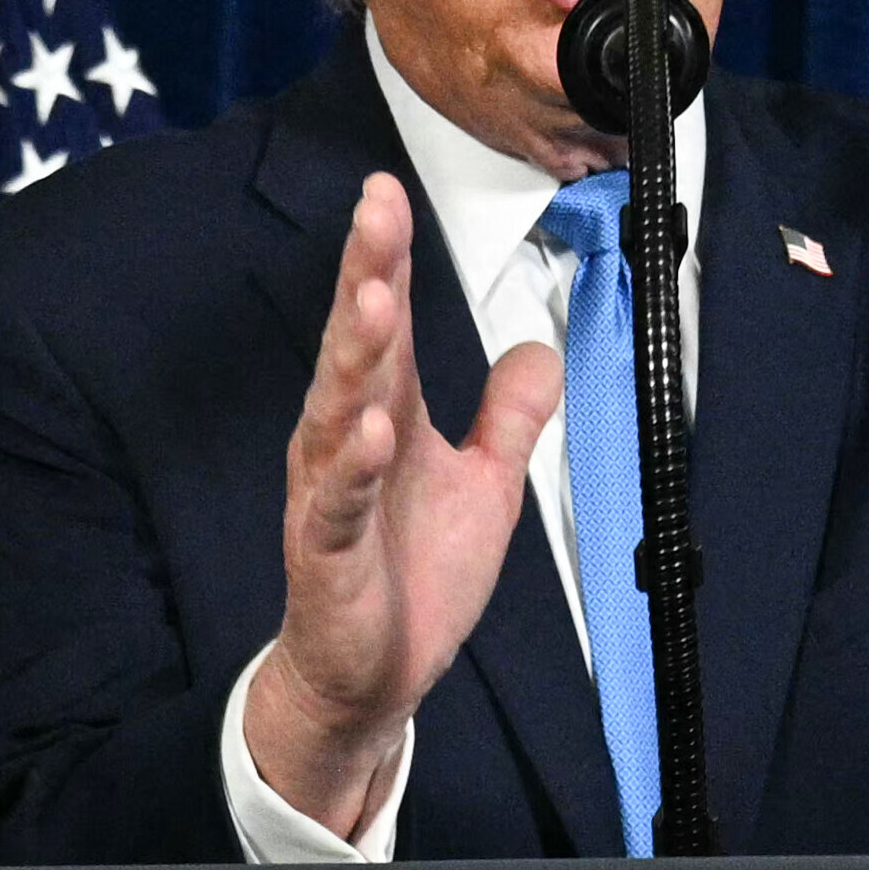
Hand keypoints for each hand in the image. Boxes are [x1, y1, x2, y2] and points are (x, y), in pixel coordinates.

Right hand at [243, 173, 561, 836]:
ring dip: (355, 357)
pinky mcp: (326, 555)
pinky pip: (338, 505)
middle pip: (356, 347)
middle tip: (375, 212)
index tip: (386, 192)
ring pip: (338, 412)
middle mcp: (345, 443)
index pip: (386, 326)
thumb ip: (508, 417)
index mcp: (382, 418)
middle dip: (366, 276)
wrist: (371, 678)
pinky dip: (354, 469)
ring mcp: (330, 496)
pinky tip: (372, 432)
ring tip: (374, 300)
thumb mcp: (485, 486)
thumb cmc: (413, 577)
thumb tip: (542, 349)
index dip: (387, 259)